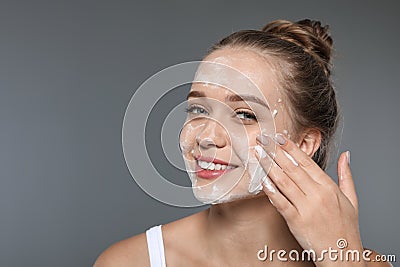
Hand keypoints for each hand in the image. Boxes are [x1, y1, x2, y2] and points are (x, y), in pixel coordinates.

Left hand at [256, 133, 364, 265]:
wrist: (342, 254)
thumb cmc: (345, 227)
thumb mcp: (351, 198)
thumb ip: (346, 175)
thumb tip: (345, 155)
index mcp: (329, 187)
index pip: (306, 162)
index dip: (290, 147)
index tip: (279, 136)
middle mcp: (317, 195)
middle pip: (291, 168)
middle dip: (275, 151)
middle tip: (262, 139)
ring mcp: (305, 208)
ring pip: (283, 181)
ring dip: (268, 165)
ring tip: (258, 153)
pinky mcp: (295, 220)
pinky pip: (279, 202)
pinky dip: (269, 190)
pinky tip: (261, 179)